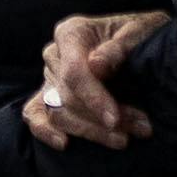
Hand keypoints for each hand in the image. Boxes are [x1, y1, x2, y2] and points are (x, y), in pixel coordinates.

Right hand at [22, 9, 163, 150]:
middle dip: (101, 119)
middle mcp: (55, 54)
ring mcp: (49, 77)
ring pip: (58, 112)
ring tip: (125, 139)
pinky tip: (64, 144)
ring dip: (90, 131)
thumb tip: (96, 65)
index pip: (74, 72)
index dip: (94, 98)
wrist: (141, 42)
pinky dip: (45, 131)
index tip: (115, 119)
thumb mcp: (140, 32)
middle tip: (140, 128)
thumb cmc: (141, 35)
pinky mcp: (49, 96)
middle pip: (68, 97)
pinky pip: (35, 114)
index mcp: (71, 32)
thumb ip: (119, 46)